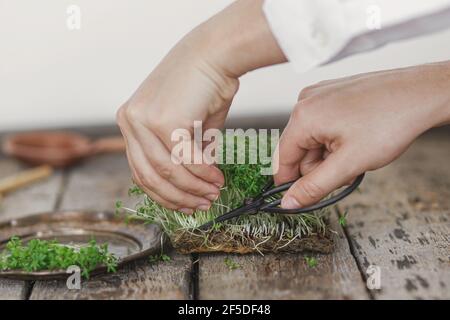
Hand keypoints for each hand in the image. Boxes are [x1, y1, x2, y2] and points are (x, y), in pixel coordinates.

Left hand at [116, 42, 238, 213]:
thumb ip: (184, 154)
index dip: (164, 194)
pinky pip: (185, 159)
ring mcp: (143, 120)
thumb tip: (195, 183)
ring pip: (167, 172)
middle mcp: (130, 121)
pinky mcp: (163, 120)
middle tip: (202, 204)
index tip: (185, 204)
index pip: (140, 170)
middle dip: (179, 197)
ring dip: (194, 188)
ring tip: (213, 192)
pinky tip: (217, 177)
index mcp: (131, 121)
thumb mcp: (187, 126)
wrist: (215, 54)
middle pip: (149, 177)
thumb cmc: (203, 86)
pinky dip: (203, 173)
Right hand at [274, 62, 449, 208]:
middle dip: (319, 166)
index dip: (291, 183)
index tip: (303, 197)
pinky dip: (335, 138)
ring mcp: (320, 94)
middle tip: (346, 170)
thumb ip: (314, 187)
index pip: (282, 159)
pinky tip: (355, 138)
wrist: (422, 94)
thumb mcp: (348, 164)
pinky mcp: (332, 92)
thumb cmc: (390, 123)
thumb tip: (288, 202)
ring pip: (312, 138)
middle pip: (298, 149)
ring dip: (329, 153)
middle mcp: (306, 100)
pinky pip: (322, 124)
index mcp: (303, 116)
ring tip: (355, 152)